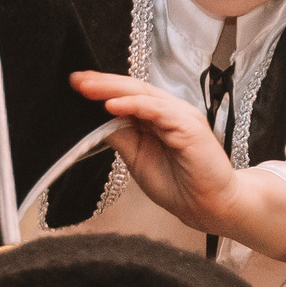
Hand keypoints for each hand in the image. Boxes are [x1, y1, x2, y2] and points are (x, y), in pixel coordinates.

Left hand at [69, 72, 285, 257]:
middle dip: (103, 83)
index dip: (102, 88)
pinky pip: (158, 111)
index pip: (128, 95)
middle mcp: (170, 112)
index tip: (76, 84)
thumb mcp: (137, 158)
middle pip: (133, 89)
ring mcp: (181, 116)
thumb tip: (97, 121)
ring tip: (88, 88)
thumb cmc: (178, 185)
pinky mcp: (189, 126)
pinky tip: (112, 105)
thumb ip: (121, 136)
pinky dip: (134, 106)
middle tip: (77, 79)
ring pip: (144, 95)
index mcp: (158, 117)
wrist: (209, 206)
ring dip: (113, 89)